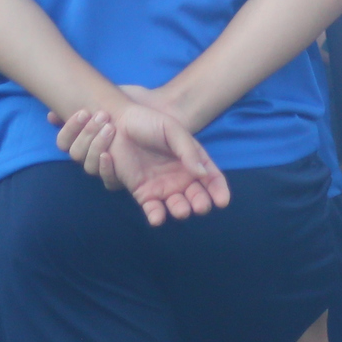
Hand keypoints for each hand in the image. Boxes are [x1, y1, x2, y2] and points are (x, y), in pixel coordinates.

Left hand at [57, 97, 229, 224]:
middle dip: (201, 203)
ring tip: (182, 211)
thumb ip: (187, 151)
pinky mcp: (143, 194)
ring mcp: (162, 187)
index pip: (211, 177)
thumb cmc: (149, 123)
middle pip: (197, 195)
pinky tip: (157, 218)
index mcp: (192, 160)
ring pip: (177, 205)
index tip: (222, 201)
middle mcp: (180, 177)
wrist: (119, 125)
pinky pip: (153, 209)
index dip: (219, 190)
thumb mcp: (172, 130)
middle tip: (200, 206)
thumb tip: (202, 174)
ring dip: (181, 210)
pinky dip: (156, 216)